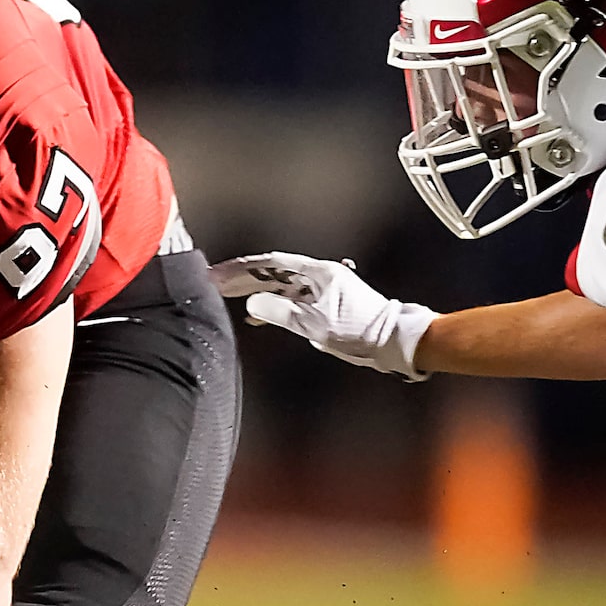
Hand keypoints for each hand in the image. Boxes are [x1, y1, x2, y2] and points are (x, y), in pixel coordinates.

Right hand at [210, 253, 436, 379]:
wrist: (390, 341)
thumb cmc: (359, 330)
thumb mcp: (314, 324)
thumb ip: (281, 313)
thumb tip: (252, 306)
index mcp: (317, 272)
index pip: (271, 264)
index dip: (242, 268)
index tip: (219, 273)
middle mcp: (319, 276)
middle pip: (273, 272)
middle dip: (243, 276)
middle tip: (215, 281)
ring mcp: (321, 289)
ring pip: (279, 285)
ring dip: (254, 290)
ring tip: (228, 294)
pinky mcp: (323, 304)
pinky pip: (290, 299)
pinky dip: (271, 304)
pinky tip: (257, 315)